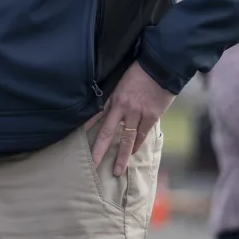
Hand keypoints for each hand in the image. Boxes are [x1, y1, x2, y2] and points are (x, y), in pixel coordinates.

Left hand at [90, 62, 175, 176]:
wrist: (159, 67)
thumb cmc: (139, 72)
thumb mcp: (120, 81)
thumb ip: (114, 96)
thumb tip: (107, 108)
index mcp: (113, 98)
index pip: (97, 116)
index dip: (88, 128)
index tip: (78, 138)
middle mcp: (122, 107)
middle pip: (108, 132)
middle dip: (100, 150)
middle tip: (94, 164)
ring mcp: (137, 113)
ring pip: (127, 139)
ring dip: (122, 156)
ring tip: (117, 171)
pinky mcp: (151, 116)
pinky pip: (142, 134)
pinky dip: (137, 145)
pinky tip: (133, 153)